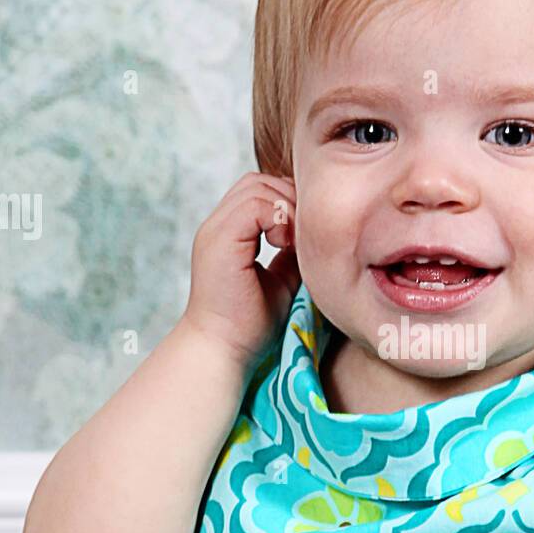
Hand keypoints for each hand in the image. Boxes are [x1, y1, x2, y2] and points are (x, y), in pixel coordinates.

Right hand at [180, 172, 300, 367]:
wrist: (224, 351)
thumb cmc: (251, 325)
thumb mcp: (283, 280)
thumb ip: (293, 252)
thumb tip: (318, 233)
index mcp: (229, 234)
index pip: (261, 190)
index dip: (288, 204)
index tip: (303, 237)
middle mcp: (217, 226)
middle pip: (258, 181)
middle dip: (289, 200)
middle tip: (302, 237)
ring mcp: (215, 231)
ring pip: (256, 187)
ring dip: (285, 209)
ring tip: (292, 243)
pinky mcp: (220, 241)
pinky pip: (253, 205)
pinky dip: (277, 218)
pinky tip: (284, 245)